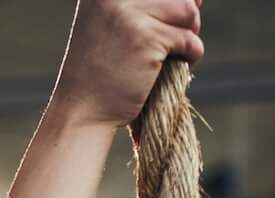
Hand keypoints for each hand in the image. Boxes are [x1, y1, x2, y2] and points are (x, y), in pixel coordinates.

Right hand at [54, 0, 202, 127]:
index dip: (172, 1)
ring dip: (191, 31)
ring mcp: (129, 13)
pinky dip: (192, 53)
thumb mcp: (111, 22)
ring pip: (187, 8)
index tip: (172, 18)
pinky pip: (188, 37)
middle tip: (177, 38)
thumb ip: (141, 5)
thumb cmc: (101, 71)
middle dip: (184, 14)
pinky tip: (179, 63)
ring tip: (177, 50)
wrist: (82, 109)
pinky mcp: (145, 38)